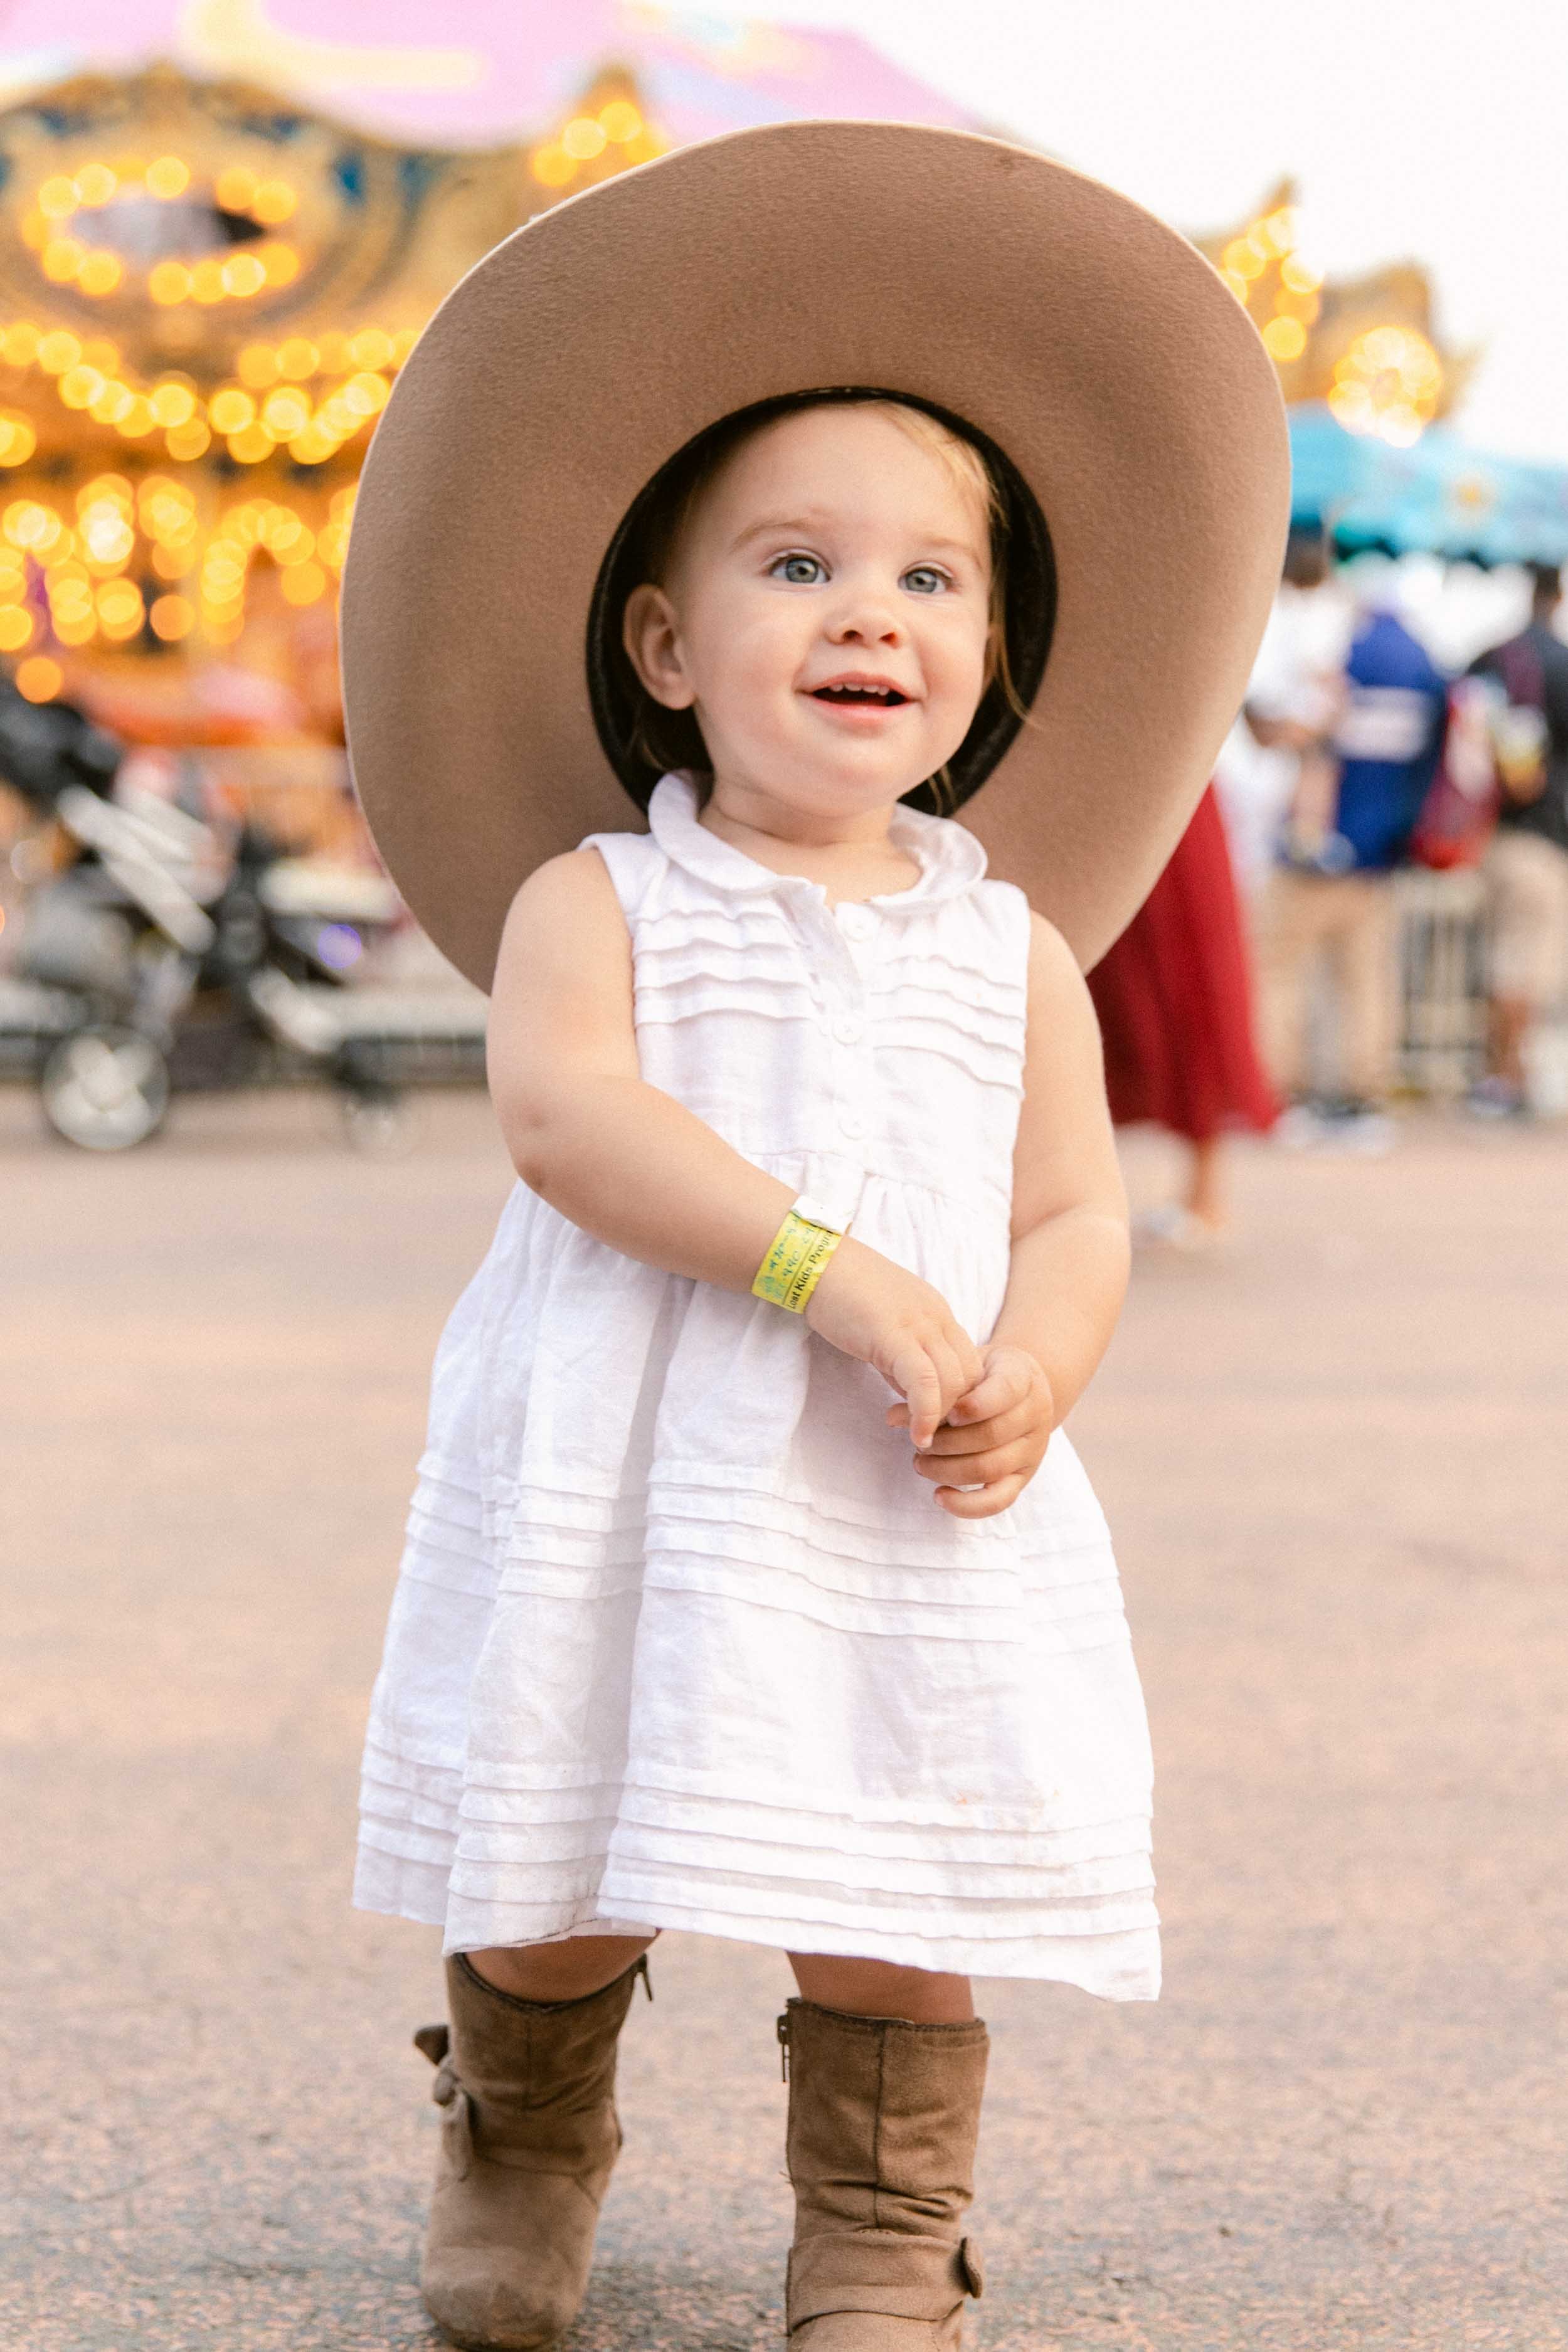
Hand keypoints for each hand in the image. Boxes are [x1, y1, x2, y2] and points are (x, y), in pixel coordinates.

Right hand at [804, 1237, 983, 1448]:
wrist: (814, 1264)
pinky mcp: (893, 1335)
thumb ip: (904, 1360)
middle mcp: (937, 1318)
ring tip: (919, 1436)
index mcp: (938, 1314)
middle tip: (928, 1431)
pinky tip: (918, 1434)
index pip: (970, 1365)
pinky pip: (925, 1381)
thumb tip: (912, 1397)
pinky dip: (926, 1413)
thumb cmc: (842, 1296)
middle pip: (970, 1377)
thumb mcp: (886, 1329)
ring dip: (941, 1418)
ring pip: (953, 1382)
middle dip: (954, 1412)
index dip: (959, 1399)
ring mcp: (919, 1324)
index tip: (935, 1419)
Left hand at [886, 1342, 1055, 1518]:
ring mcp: (1031, 1450)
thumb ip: (936, 1387)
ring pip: (990, 1468)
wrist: (1024, 1390)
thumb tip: (892, 1416)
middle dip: (946, 1442)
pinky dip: (966, 1504)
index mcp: (1023, 1379)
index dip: (971, 1405)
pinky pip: (998, 1500)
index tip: (943, 1411)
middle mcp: (1034, 1416)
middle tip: (917, 1441)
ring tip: (919, 1463)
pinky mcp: (1023, 1477)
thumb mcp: (967, 1367)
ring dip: (947, 1469)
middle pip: (990, 1435)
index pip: (1004, 1391)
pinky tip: (939, 1495)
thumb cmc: (984, 1377)